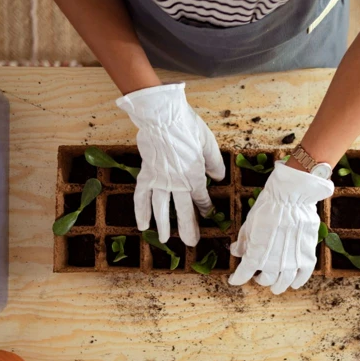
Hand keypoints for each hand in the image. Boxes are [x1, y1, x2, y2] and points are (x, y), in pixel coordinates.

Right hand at [116, 83, 224, 244]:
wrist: (162, 117)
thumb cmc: (188, 127)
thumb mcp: (209, 144)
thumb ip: (214, 163)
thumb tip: (218, 178)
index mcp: (194, 176)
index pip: (201, 198)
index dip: (206, 207)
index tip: (209, 215)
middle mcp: (176, 183)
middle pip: (183, 210)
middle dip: (188, 228)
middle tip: (191, 243)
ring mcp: (159, 180)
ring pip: (161, 208)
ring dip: (163, 225)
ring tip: (164, 239)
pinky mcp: (146, 173)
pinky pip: (141, 196)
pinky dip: (140, 210)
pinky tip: (141, 224)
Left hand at [229, 162, 333, 294]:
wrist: (292, 196)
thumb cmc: (267, 207)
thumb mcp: (249, 224)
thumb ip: (243, 242)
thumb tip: (236, 252)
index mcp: (255, 256)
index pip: (243, 274)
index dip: (237, 278)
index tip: (234, 279)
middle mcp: (273, 264)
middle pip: (265, 280)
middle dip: (259, 278)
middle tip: (258, 275)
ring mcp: (292, 262)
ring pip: (283, 282)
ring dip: (277, 285)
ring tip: (276, 286)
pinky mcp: (307, 257)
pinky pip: (303, 275)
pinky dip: (298, 281)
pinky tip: (294, 283)